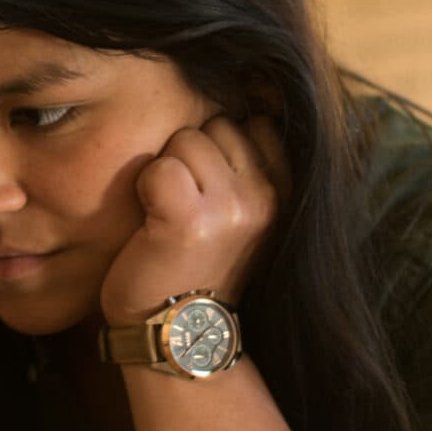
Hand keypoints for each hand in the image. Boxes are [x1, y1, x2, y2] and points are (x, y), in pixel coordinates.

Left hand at [98, 114, 288, 324]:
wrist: (177, 334)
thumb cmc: (196, 266)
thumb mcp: (242, 215)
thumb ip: (249, 165)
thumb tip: (250, 96)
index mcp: (285, 191)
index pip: (253, 121)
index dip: (218, 148)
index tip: (209, 192)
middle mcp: (266, 197)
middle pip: (215, 124)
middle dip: (190, 157)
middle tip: (184, 209)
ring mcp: (232, 207)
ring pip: (186, 138)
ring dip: (167, 172)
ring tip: (169, 217)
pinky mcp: (190, 219)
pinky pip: (160, 167)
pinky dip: (146, 189)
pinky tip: (153, 223)